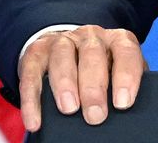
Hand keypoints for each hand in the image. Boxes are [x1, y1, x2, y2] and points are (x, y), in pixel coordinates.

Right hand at [17, 25, 144, 131]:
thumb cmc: (100, 67)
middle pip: (92, 54)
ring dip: (65, 84)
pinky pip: (31, 74)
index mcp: (116, 39)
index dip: (126, 76)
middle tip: (95, 115)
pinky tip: (35, 121)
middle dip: (94, 87)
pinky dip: (31, 100)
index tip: (123, 103)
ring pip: (62, 57)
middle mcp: (90, 36)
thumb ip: (124, 84)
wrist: (66, 47)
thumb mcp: (118, 70)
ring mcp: (61, 41)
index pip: (126, 52)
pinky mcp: (36, 53)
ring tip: (69, 110)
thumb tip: (125, 112)